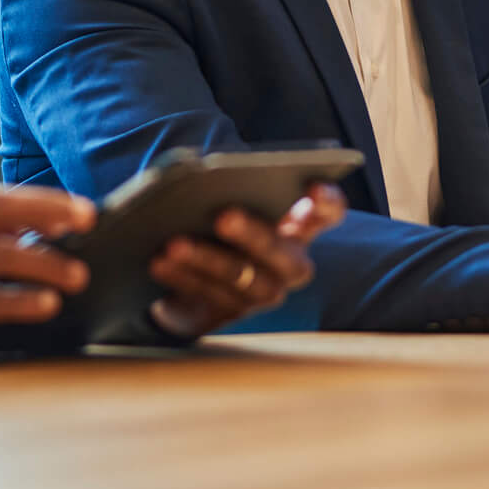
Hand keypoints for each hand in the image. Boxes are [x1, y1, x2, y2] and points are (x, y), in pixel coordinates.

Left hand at [147, 183, 346, 337]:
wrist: (183, 265)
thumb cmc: (212, 214)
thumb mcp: (224, 197)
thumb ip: (229, 187)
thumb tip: (202, 174)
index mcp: (300, 225)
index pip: (328, 212)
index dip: (326, 200)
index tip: (311, 184)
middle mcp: (290, 263)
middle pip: (284, 255)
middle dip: (254, 235)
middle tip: (224, 215)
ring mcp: (263, 292)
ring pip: (244, 280)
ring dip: (207, 260)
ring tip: (174, 242)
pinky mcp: (230, 314)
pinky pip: (210, 299)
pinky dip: (183, 278)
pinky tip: (159, 262)